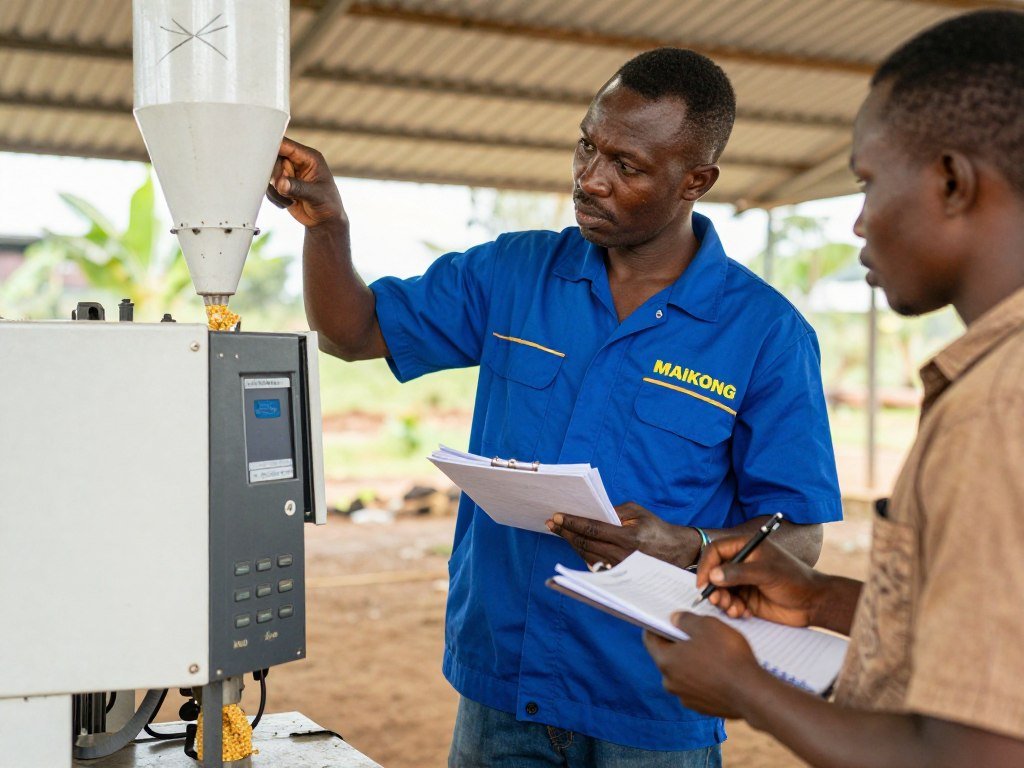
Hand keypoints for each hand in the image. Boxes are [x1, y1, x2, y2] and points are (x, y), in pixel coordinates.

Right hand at [268, 137, 346, 228]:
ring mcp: (288, 173)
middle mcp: (297, 162)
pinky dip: (275, 197)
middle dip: (276, 175)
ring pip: (268, 174)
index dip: (272, 147)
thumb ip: (298, 188)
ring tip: (292, 200)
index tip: (262, 156)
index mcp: (309, 158)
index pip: (286, 145)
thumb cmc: (328, 205)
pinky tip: (289, 203)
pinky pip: (269, 187)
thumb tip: (280, 183)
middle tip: (284, 188)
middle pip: (273, 158)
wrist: (324, 221)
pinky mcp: (281, 184)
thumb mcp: (317, 196)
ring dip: (276, 190)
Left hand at [546, 502, 699, 568]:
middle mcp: (623, 555)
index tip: (557, 517)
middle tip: (552, 524)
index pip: (593, 529)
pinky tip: (575, 543)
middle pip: (586, 544)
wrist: (675, 551)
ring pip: (587, 555)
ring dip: (571, 543)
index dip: (572, 522)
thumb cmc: (655, 527)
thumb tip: (590, 512)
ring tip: (560, 532)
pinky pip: (594, 564)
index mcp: (628, 537)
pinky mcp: (619, 575)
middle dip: (566, 533)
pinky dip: (582, 553)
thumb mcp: (637, 512)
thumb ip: (614, 510)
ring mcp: (620, 568)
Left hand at [643, 614, 764, 718]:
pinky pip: (697, 687)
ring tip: (710, 651)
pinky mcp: (702, 708)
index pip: (650, 640)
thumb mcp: (706, 625)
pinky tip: (719, 670)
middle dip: (677, 644)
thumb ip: (685, 620)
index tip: (663, 619)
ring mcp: (686, 697)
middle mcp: (670, 683)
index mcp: (666, 661)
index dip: (655, 626)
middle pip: (667, 657)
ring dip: (692, 662)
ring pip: (683, 673)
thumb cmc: (728, 655)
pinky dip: (703, 678)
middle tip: (693, 633)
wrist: (752, 693)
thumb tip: (675, 619)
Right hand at [695, 537, 826, 626]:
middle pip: (713, 572)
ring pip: (719, 590)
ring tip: (735, 609)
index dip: (705, 565)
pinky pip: (729, 603)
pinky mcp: (746, 598)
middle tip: (719, 601)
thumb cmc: (794, 579)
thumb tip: (712, 575)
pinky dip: (732, 610)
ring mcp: (743, 581)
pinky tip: (745, 613)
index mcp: (745, 547)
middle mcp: (741, 562)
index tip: (703, 583)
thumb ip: (739, 573)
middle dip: (713, 588)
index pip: (715, 550)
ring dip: (723, 601)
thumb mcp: (767, 573)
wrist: (813, 603)